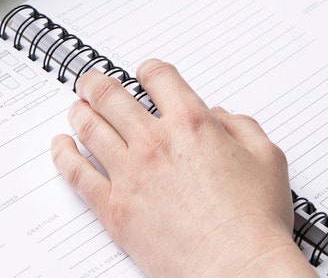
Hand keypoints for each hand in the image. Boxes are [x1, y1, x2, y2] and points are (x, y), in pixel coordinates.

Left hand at [51, 59, 314, 277]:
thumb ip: (242, 126)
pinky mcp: (115, 210)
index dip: (148, 69)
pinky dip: (64, 156)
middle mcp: (156, 142)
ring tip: (75, 107)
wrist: (237, 269)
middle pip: (113, 97)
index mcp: (192, 122)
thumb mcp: (267, 157)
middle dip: (98, 84)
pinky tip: (60, 147)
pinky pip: (78, 175)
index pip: (159, 78)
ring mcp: (131, 175)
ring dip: (80, 112)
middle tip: (90, 82)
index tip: (144, 73)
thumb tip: (220, 117)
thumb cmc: (255, 220)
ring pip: (92, 129)